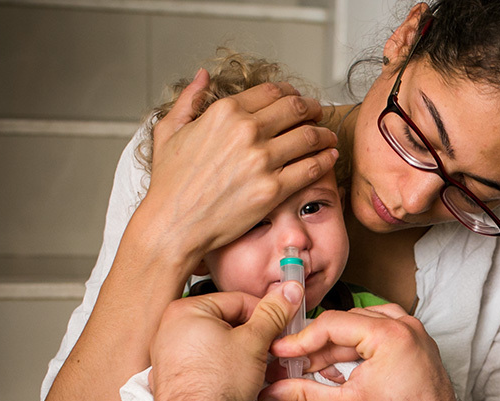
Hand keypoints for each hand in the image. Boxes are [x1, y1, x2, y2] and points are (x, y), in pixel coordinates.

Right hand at [140, 70, 339, 259]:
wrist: (175, 224)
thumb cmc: (170, 183)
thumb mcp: (170, 131)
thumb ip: (189, 99)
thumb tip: (203, 76)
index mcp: (225, 112)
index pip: (271, 92)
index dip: (290, 93)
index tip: (297, 99)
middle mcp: (247, 131)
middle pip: (296, 109)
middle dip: (312, 109)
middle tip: (319, 114)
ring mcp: (263, 160)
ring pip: (309, 136)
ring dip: (324, 134)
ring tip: (328, 137)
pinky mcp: (274, 189)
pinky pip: (311, 168)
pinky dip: (326, 160)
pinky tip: (330, 157)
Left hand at [151, 282, 303, 400]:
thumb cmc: (215, 385)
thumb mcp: (254, 341)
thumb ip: (273, 313)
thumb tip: (287, 291)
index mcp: (186, 310)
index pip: (237, 300)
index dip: (266, 313)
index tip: (281, 324)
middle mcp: (170, 328)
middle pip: (225, 321)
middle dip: (251, 335)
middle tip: (271, 348)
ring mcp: (168, 354)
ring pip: (215, 343)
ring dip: (239, 352)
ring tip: (254, 366)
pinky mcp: (173, 376)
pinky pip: (204, 361)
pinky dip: (222, 366)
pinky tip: (235, 379)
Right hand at [260, 305, 467, 400]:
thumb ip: (305, 394)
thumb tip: (273, 391)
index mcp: (390, 334)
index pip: (332, 324)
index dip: (301, 340)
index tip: (280, 353)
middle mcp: (405, 326)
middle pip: (346, 323)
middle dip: (317, 346)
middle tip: (292, 365)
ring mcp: (413, 334)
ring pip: (362, 327)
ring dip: (337, 347)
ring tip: (315, 370)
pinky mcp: (416, 345)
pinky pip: (380, 334)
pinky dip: (358, 348)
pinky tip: (342, 369)